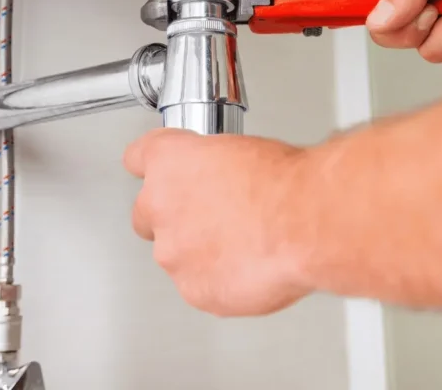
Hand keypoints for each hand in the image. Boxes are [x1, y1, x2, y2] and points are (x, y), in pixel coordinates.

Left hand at [124, 128, 312, 315]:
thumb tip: (219, 180)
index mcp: (168, 160)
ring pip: (175, 254)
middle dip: (173, 217)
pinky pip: (199, 285)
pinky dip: (220, 280)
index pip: (137, 158)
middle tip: (212, 217)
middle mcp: (159, 205)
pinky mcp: (194, 290)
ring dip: (199, 251)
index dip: (156, 168)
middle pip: (146, 214)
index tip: (164, 174)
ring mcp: (173, 253)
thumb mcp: (242, 150)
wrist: (304, 222)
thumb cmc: (282, 182)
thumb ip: (212, 168)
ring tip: (243, 243)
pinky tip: (249, 266)